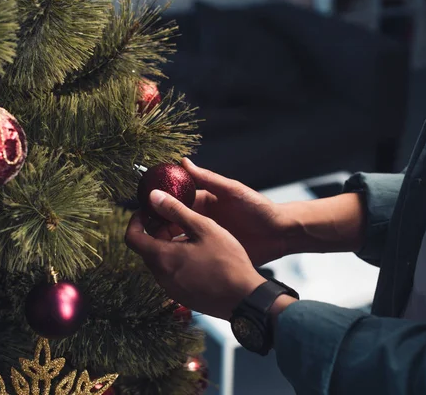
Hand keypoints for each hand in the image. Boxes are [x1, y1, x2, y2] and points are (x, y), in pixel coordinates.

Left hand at [125, 189, 266, 319]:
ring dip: (169, 246)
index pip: (132, 237)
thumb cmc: (227, 261)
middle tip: (177, 220)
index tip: (149, 211)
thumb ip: (176, 210)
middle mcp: (161, 276)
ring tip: (192, 236)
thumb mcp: (203, 228)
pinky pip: (172, 273)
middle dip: (157, 231)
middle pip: (147, 248)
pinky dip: (178, 260)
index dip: (136, 221)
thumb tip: (154, 196)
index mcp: (162, 258)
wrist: (245, 298)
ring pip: (160, 261)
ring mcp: (171, 289)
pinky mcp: (182, 296)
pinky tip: (199, 254)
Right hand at [147, 158, 291, 265]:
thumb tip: (183, 162)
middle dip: (158, 227)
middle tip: (144, 234)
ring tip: (152, 250)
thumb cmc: (259, 208)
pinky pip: (192, 256)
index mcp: (204, 202)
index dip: (160, 205)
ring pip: (178, 240)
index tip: (144, 209)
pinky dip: (179, 258)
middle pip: (172, 222)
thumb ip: (208, 179)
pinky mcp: (214, 253)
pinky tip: (170, 263)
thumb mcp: (232, 191)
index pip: (175, 202)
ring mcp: (207, 237)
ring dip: (166, 244)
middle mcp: (202, 219)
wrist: (280, 234)